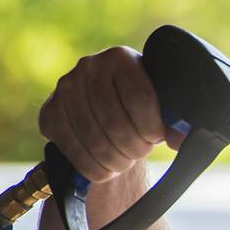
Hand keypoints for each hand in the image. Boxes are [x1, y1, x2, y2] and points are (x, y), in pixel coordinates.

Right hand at [38, 47, 186, 182]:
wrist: (108, 107)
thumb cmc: (141, 107)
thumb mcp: (161, 106)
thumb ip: (176, 121)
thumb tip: (180, 140)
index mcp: (122, 59)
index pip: (139, 97)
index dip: (150, 127)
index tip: (155, 139)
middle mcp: (89, 67)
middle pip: (114, 122)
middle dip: (132, 148)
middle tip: (138, 154)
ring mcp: (64, 88)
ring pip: (92, 138)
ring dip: (113, 160)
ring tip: (124, 163)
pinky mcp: (49, 111)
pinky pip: (70, 147)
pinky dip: (91, 166)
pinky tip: (104, 170)